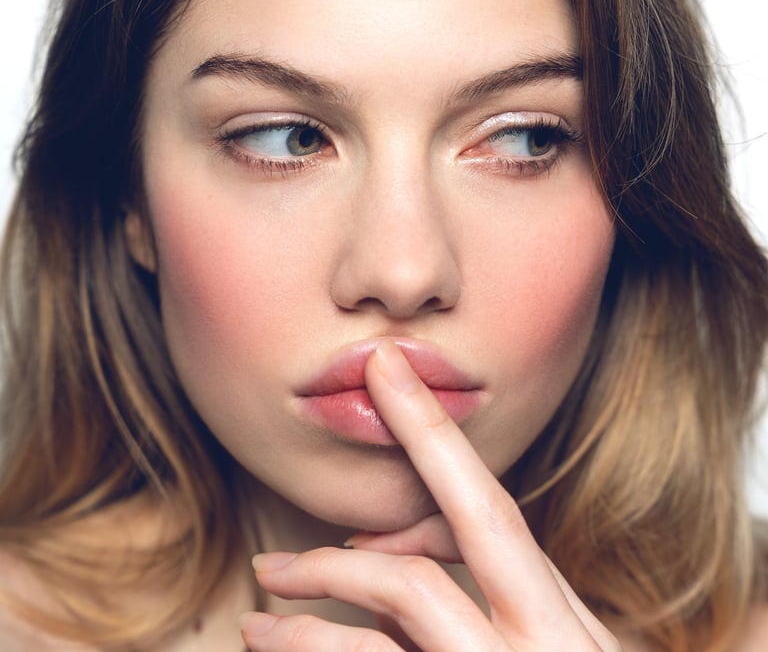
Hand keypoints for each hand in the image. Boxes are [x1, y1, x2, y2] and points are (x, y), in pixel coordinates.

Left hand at [240, 339, 621, 650]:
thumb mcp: (568, 645)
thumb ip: (499, 600)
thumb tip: (407, 558)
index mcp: (556, 618)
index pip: (484, 508)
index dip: (430, 434)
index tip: (385, 373)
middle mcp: (530, 651)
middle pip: (415, 582)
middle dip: (330, 566)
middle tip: (270, 560)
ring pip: (383, 649)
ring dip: (306, 638)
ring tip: (257, 630)